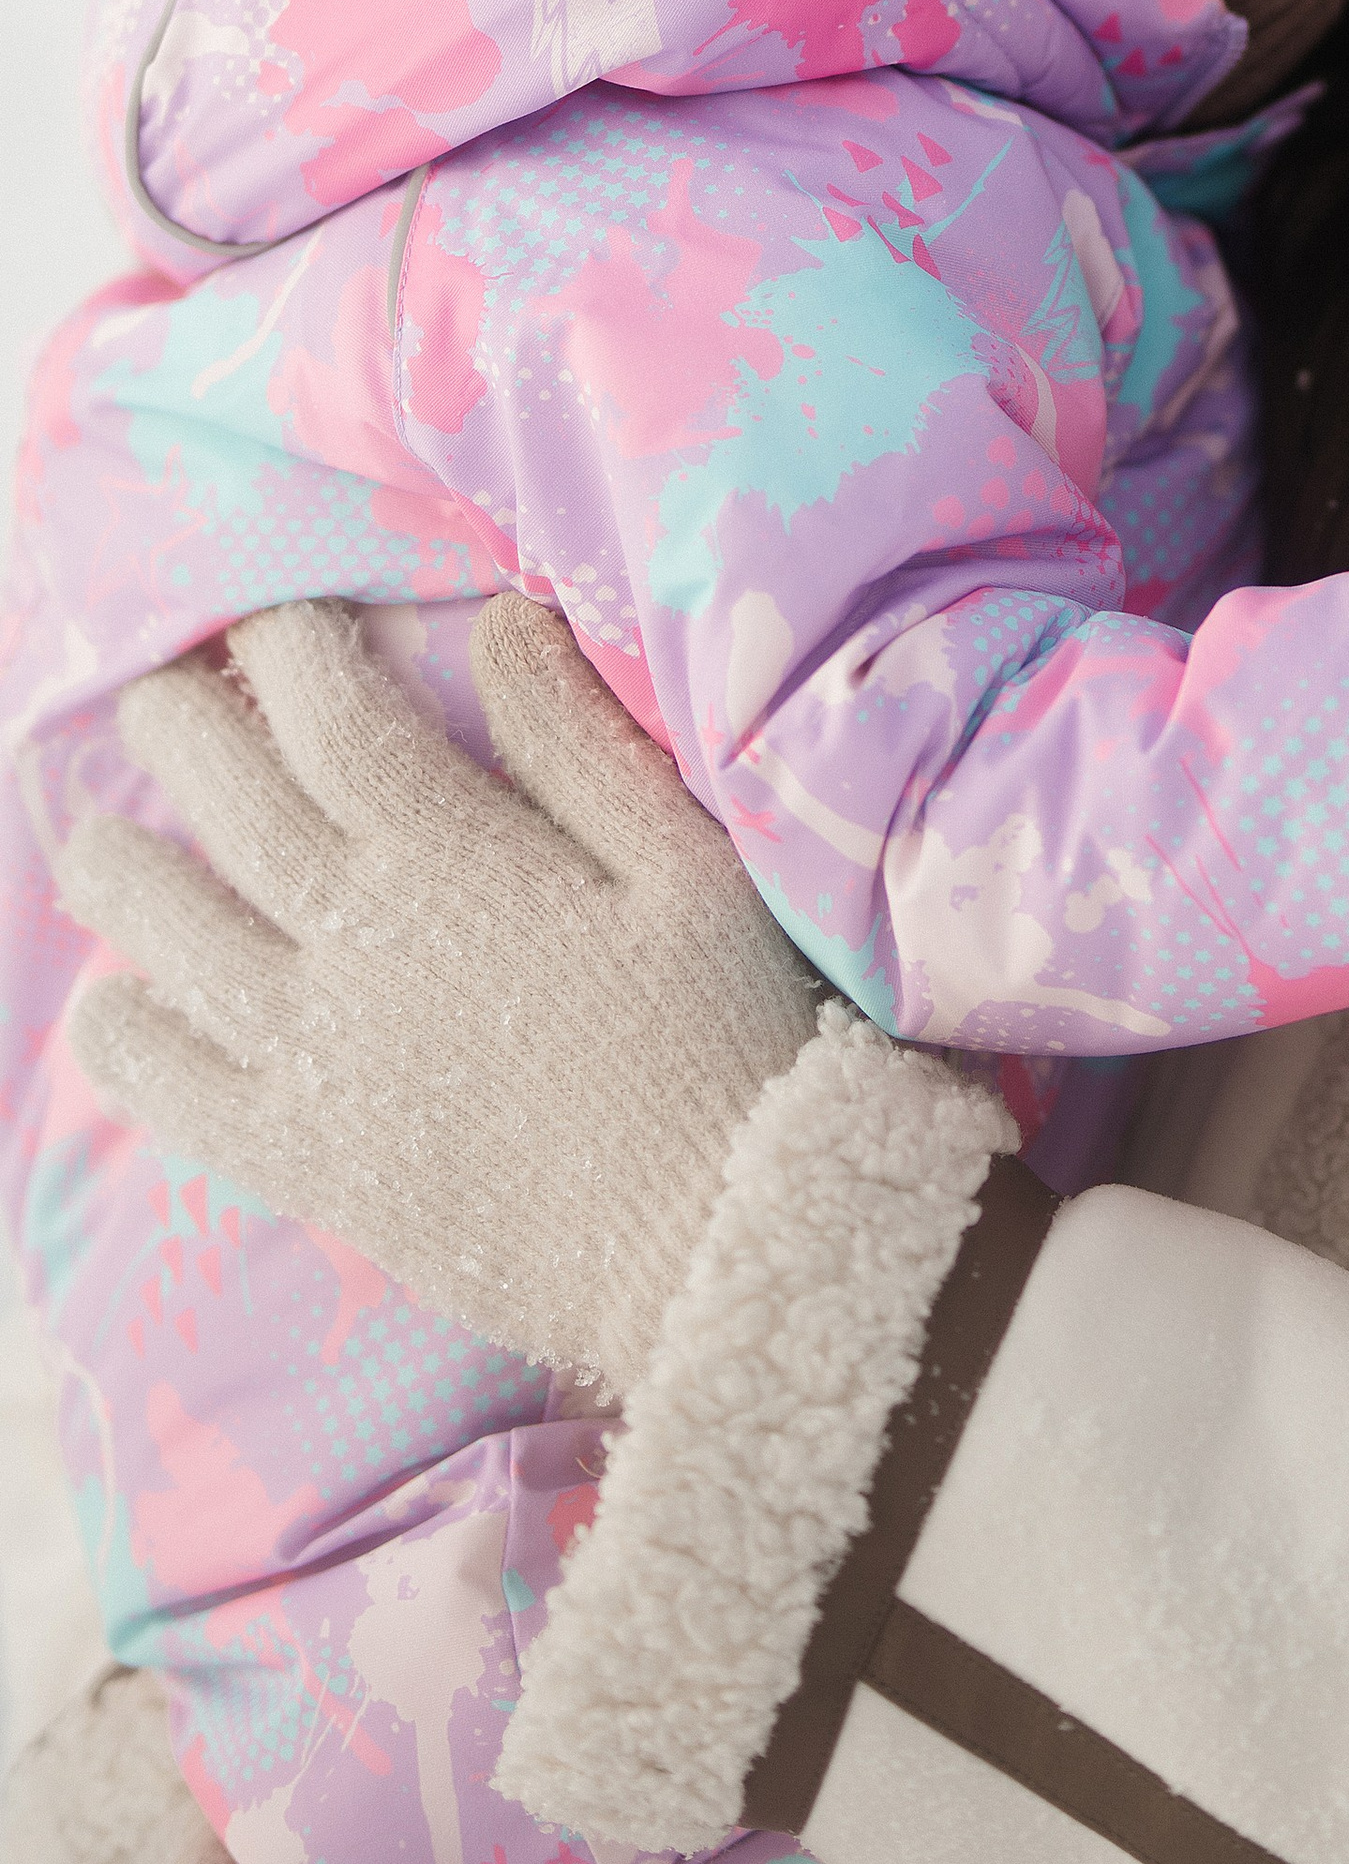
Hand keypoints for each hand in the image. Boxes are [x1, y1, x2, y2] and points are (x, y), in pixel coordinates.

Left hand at [64, 597, 819, 1400]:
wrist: (714, 1244)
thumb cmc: (727, 1039)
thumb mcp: (689, 866)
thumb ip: (581, 743)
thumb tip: (501, 623)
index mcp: (453, 852)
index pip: (327, 709)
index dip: (284, 646)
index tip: (273, 619)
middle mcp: (356, 937)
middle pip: (223, 798)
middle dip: (178, 725)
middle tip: (161, 695)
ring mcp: (313, 1051)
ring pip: (165, 929)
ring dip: (118, 865)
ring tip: (106, 831)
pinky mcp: (301, 1156)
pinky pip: (170, 1083)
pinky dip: (125, 1034)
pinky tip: (118, 1002)